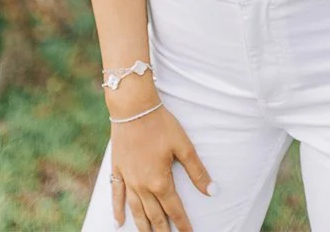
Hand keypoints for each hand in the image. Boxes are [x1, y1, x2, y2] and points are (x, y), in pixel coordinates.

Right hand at [108, 103, 210, 231]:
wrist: (133, 110)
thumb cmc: (161, 125)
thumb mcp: (184, 147)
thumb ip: (197, 171)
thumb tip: (212, 191)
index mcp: (160, 181)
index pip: (174, 210)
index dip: (182, 223)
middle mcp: (142, 186)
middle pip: (153, 215)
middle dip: (162, 230)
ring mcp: (127, 180)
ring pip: (135, 210)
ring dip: (142, 226)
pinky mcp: (117, 171)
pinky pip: (116, 196)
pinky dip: (117, 210)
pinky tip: (118, 222)